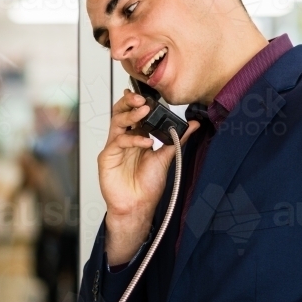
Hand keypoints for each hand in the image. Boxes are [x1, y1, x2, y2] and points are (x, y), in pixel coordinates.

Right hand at [100, 90, 199, 263]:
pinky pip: (118, 141)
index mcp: (136, 137)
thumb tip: (193, 124)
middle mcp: (124, 139)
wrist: (139, 206)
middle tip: (142, 99)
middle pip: (121, 113)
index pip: (134, 113)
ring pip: (117, 122)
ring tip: (144, 111)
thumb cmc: (148, 185)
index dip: (138, 102)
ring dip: (130, 115)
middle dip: (130, 103)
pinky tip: (145, 142)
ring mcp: (114, 147)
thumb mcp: (166, 157)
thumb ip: (177, 139)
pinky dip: (132, 139)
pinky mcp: (107, 157)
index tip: (148, 95)